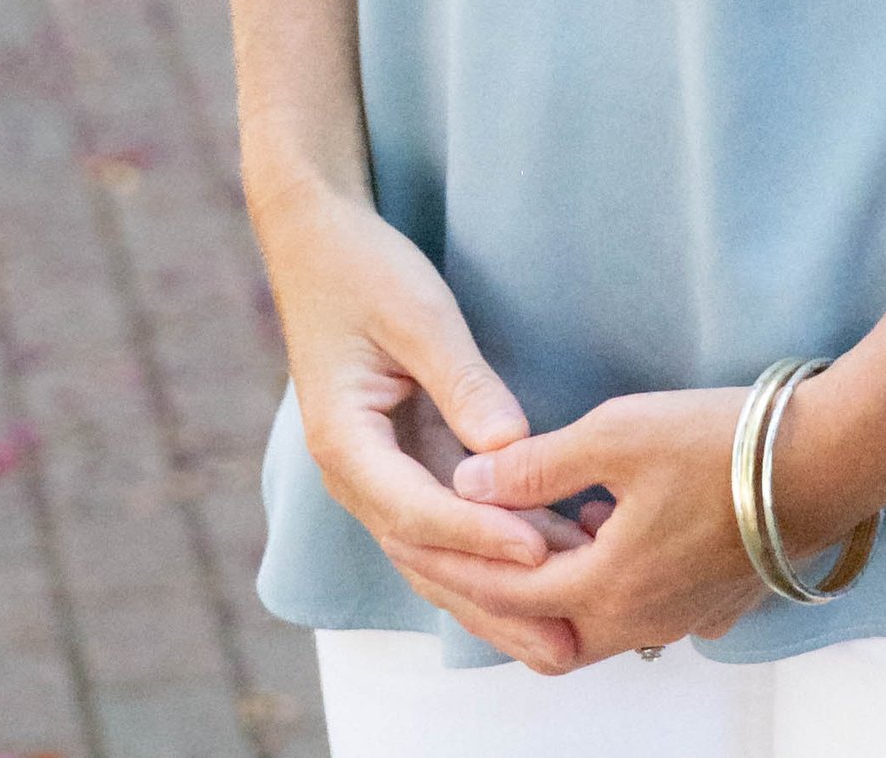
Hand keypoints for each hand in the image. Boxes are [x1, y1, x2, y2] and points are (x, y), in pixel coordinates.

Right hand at [254, 176, 590, 669]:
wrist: (318, 242)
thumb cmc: (365, 269)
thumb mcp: (417, 313)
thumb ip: (462, 381)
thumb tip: (514, 447)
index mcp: (344, 441)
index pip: (417, 509)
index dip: (480, 535)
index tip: (542, 552)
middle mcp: (353, 475)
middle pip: (425, 558)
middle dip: (495, 603)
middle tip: (564, 643)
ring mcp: (376, 475)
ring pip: (436, 556)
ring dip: (497, 596)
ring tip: (566, 634)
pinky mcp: (402, 464)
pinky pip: (446, 524)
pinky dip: (492, 554)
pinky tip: (549, 568)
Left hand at [453, 365, 885, 666]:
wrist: (829, 460)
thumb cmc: (724, 442)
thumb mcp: (618, 432)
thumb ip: (538, 464)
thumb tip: (468, 481)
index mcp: (607, 588)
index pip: (507, 592)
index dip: (455, 564)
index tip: (412, 538)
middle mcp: (640, 621)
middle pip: (543, 633)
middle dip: (494, 595)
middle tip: (457, 554)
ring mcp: (681, 618)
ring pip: (592, 626)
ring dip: (550, 591)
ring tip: (525, 534)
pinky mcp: (713, 601)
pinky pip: (636, 611)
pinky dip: (600, 585)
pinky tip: (599, 529)